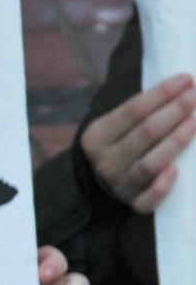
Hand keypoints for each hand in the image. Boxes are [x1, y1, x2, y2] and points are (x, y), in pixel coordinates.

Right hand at [80, 73, 195, 212]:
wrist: (102, 181)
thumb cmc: (121, 142)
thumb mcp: (115, 124)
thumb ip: (139, 110)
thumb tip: (180, 86)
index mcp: (97, 136)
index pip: (133, 110)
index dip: (162, 93)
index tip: (186, 79)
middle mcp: (105, 161)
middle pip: (146, 132)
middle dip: (175, 111)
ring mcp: (119, 184)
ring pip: (150, 163)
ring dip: (176, 141)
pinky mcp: (133, 204)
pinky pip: (148, 201)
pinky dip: (162, 187)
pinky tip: (176, 170)